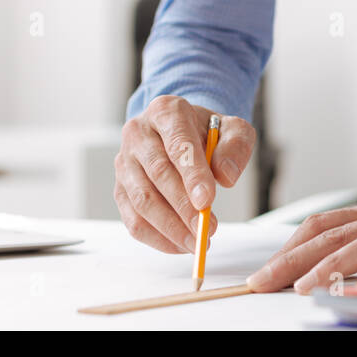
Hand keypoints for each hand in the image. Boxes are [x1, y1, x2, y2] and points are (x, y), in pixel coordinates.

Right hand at [114, 95, 254, 253]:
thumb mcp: (233, 129)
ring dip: (170, 227)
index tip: (207, 200)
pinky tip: (180, 245)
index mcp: (166, 111)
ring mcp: (124, 162)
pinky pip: (133, 219)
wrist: (182, 132)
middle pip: (158, 174)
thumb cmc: (207, 132)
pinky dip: (157, 238)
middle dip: (183, 207)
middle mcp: (138, 134)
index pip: (178, 144)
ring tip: (197, 243)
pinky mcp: (120, 188)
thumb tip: (225, 176)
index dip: (192, 174)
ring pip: (142, 200)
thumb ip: (235, 147)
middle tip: (206, 229)